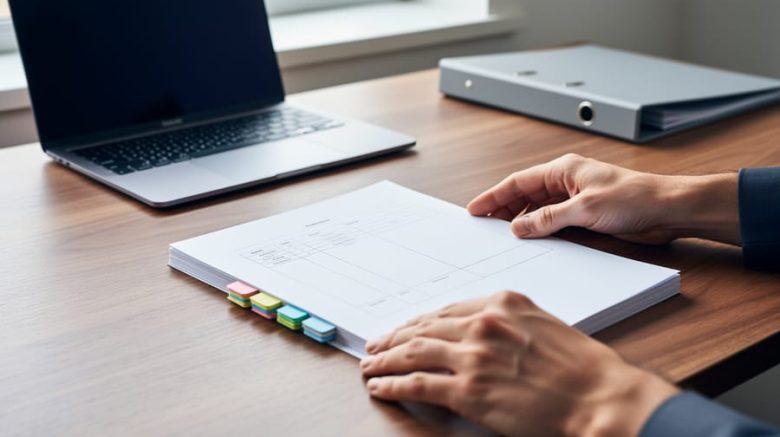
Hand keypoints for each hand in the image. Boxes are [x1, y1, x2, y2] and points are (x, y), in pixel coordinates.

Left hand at [361, 291, 678, 436]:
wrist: (601, 397)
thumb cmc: (582, 366)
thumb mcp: (541, 325)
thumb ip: (504, 323)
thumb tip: (475, 332)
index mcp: (500, 303)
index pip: (445, 311)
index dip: (417, 322)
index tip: (403, 329)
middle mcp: (482, 324)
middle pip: (423, 328)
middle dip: (393, 338)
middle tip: (375, 345)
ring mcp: (473, 357)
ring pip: (412, 352)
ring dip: (384, 359)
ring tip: (369, 365)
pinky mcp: (468, 391)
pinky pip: (417, 383)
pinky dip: (392, 384)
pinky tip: (380, 386)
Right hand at [467, 154, 739, 244]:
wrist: (669, 210)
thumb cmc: (635, 199)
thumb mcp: (585, 209)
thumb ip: (548, 219)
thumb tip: (519, 227)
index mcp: (564, 170)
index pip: (519, 182)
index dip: (494, 196)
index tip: (475, 208)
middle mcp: (567, 181)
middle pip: (525, 194)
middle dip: (503, 208)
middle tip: (483, 224)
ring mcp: (576, 197)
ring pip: (538, 207)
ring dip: (521, 219)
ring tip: (501, 233)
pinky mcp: (586, 213)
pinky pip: (553, 220)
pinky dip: (539, 227)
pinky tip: (531, 238)